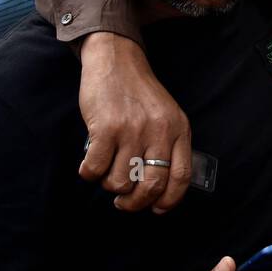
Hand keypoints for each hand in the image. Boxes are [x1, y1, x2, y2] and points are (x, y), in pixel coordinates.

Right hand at [78, 32, 191, 212]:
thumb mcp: (166, 115)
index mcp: (178, 129)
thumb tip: (159, 190)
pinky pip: (96, 169)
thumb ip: (168, 145)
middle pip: (151, 185)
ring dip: (109, 185)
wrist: (116, 61)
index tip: (156, 209)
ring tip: (106, 173)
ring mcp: (132, 130)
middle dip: (135, 203)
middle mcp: (159, 131)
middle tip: (124, 202)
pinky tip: (90, 165)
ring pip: (120, 181)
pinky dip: (89, 173)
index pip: (182, 176)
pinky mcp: (106, 128)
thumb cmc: (138, 94)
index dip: (169, 200)